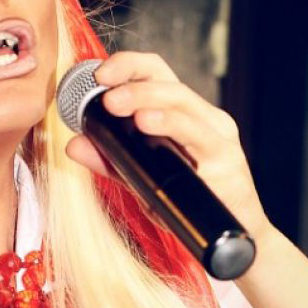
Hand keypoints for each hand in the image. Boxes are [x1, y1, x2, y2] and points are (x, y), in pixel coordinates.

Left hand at [64, 51, 274, 245]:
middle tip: (102, 93)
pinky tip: (148, 122)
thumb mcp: (145, 180)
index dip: (128, 66)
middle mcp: (205, 120)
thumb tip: (73, 145)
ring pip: (183, 104)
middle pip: (169, 84)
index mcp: (185, 116)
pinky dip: (170, 125)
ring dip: (146, 99)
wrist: (233, 241)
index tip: (97, 74)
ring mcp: (218, 139)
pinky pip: (198, 137)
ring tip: (116, 103)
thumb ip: (112, 161)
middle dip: (132, 82)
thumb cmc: (190, 206)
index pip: (157, 75)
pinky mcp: (227, 162)